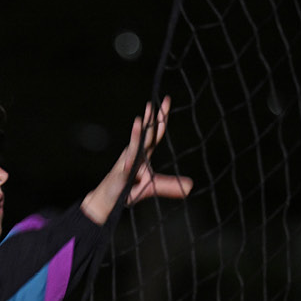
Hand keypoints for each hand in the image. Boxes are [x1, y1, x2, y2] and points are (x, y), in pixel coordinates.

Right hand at [81, 95, 192, 223]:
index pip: (155, 133)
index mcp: (144, 154)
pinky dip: (128, 161)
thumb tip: (190, 187)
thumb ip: (168, 185)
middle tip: (161, 101)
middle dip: (154, 117)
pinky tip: (128, 159)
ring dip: (137, 133)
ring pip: (135, 146)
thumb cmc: (128, 190)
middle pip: (147, 133)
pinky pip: (126, 166)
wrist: (109, 200)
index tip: (167, 101)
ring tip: (140, 120)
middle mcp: (136, 153)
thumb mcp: (152, 188)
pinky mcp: (121, 175)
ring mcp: (128, 162)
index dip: (161, 118)